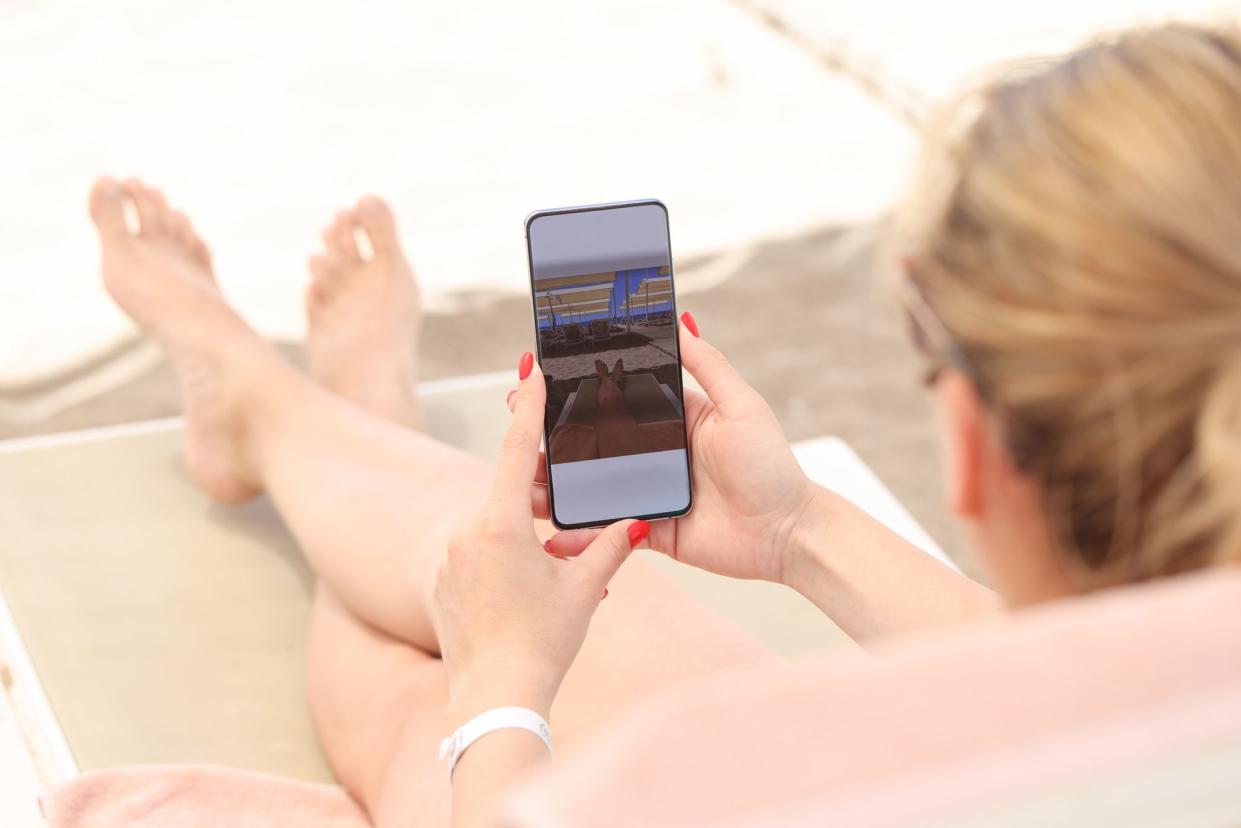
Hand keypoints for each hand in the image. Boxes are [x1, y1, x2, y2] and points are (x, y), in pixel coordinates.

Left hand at [434, 353, 644, 718]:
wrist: (495, 698)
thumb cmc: (542, 642)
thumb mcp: (584, 588)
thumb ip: (611, 546)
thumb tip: (638, 522)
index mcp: (499, 523)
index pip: (516, 448)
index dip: (528, 405)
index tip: (528, 369)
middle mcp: (465, 532)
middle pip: (508, 494)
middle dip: (540, 504)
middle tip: (566, 527)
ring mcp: (448, 558)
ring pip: (494, 528)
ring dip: (525, 539)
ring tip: (554, 578)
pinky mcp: (442, 583)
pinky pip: (477, 556)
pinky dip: (504, 563)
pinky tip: (525, 596)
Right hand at [521, 313, 815, 584]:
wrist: (788, 533)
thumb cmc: (773, 466)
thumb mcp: (741, 405)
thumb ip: (708, 364)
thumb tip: (680, 319)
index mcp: (675, 418)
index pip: (617, 397)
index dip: (579, 390)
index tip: (541, 379)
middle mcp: (657, 453)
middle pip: (595, 441)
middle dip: (553, 436)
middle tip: (515, 426)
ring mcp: (650, 491)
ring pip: (592, 485)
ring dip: (556, 484)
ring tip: (521, 479)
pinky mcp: (650, 529)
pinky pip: (607, 529)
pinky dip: (579, 532)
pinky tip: (551, 529)